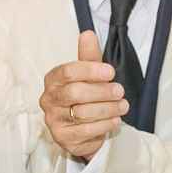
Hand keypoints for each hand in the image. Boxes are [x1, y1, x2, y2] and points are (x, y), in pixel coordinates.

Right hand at [41, 31, 127, 158]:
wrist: (82, 129)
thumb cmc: (84, 97)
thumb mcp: (88, 75)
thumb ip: (88, 56)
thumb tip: (88, 34)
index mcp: (53, 80)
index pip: (68, 72)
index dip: (91, 70)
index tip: (110, 72)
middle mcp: (48, 100)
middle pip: (75, 93)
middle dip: (102, 91)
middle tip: (120, 91)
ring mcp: (54, 121)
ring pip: (82, 113)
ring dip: (108, 108)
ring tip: (123, 106)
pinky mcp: (63, 138)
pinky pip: (86, 131)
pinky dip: (105, 125)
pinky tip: (115, 120)